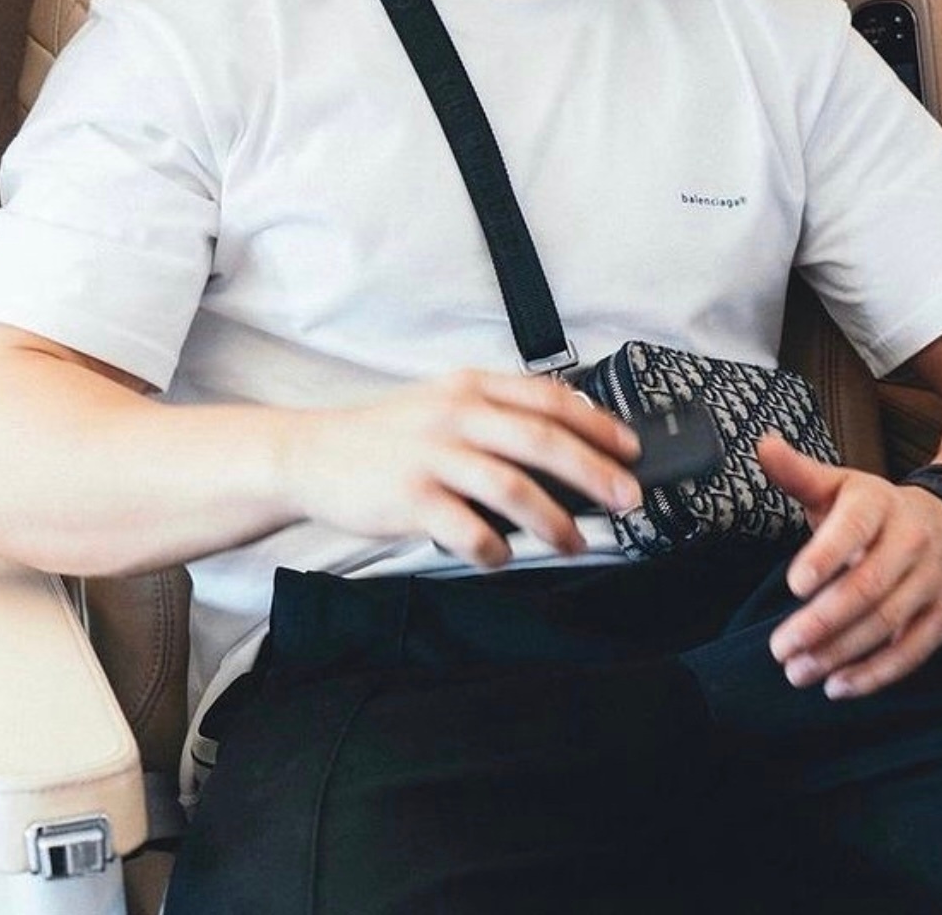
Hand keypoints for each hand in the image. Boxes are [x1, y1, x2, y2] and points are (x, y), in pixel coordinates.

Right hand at [284, 369, 642, 567]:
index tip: (630, 448)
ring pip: (513, 487)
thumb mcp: (444, 403)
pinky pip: (468, 530)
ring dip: (554, 520)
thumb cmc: (388, 435)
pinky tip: (503, 556)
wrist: (312, 454)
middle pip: (542, 441)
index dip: (597, 423)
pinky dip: (495, 549)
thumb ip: (498, 413)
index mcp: (471, 386)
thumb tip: (571, 440)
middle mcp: (455, 415)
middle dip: (596, 472)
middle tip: (627, 499)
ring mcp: (432, 456)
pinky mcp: (409, 498)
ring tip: (575, 542)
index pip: (548, 398)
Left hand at [757, 434, 941, 697]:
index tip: (793, 584)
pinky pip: (912, 652)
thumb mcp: (839, 485)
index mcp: (879, 502)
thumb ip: (798, 473)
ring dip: (840, 653)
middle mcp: (913, 540)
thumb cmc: (874, 510)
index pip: (855, 527)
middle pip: (869, 586)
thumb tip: (764, 444)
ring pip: (888, 623)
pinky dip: (875, 674)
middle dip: (823, 621)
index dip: (826, 555)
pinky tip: (838, 686)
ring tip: (797, 671)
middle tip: (780, 648)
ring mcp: (934, 581)